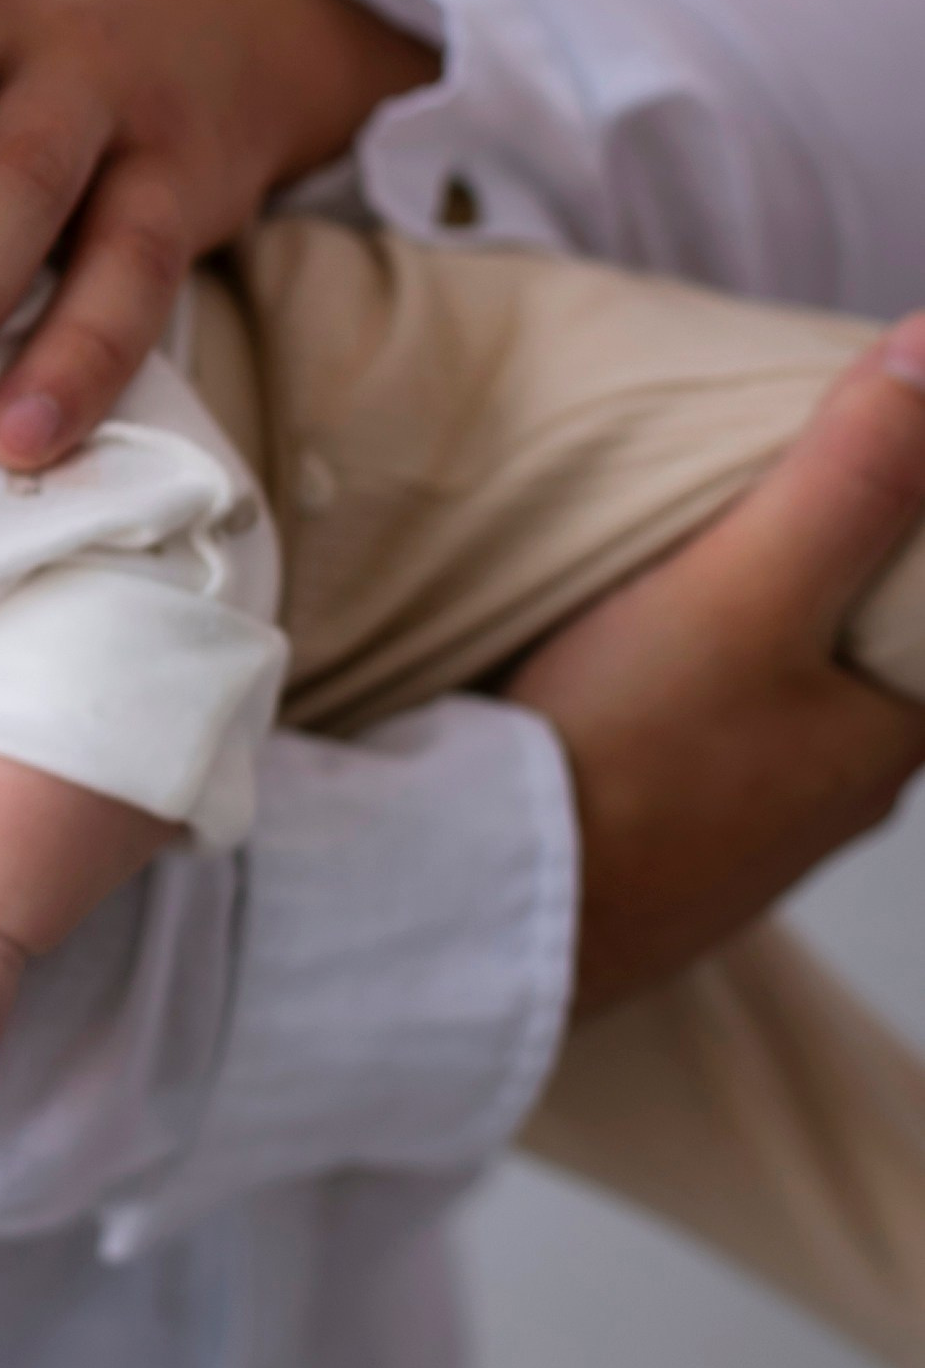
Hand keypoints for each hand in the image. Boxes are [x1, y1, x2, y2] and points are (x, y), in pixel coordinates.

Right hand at [507, 323, 924, 1017]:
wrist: (484, 913)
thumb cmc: (621, 761)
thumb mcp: (742, 589)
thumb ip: (852, 476)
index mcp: (891, 733)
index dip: (906, 522)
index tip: (862, 455)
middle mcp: (839, 793)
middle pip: (865, 653)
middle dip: (835, 572)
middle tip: (771, 487)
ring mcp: (749, 832)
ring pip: (784, 701)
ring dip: (757, 634)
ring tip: (697, 560)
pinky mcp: (664, 850)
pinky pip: (706, 745)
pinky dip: (691, 688)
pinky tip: (632, 663)